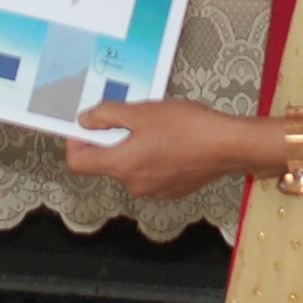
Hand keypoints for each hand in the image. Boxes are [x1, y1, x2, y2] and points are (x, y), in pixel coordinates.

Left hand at [64, 98, 272, 198]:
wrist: (227, 145)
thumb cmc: (186, 127)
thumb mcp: (141, 112)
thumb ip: (107, 115)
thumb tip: (85, 121)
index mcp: (121, 165)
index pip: (78, 163)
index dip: (75, 142)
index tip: (87, 124)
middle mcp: (133, 184)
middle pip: (106, 163)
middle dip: (110, 139)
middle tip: (129, 116)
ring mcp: (153, 191)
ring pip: (129, 166)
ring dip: (133, 146)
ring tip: (155, 125)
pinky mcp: (171, 190)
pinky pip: (149, 173)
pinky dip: (151, 156)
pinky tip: (170, 140)